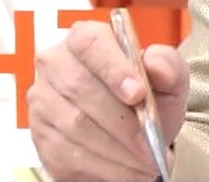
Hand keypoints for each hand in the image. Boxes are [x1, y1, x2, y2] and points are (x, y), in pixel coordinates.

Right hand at [28, 21, 189, 180]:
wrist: (128, 133)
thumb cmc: (144, 101)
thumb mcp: (166, 82)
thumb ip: (167, 67)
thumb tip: (155, 64)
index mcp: (83, 39)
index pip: (91, 44)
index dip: (113, 68)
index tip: (137, 95)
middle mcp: (54, 63)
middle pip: (82, 89)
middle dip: (123, 124)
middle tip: (152, 147)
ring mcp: (42, 99)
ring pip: (76, 125)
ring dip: (117, 151)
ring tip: (147, 164)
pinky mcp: (41, 134)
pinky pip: (68, 153)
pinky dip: (105, 168)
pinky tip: (128, 173)